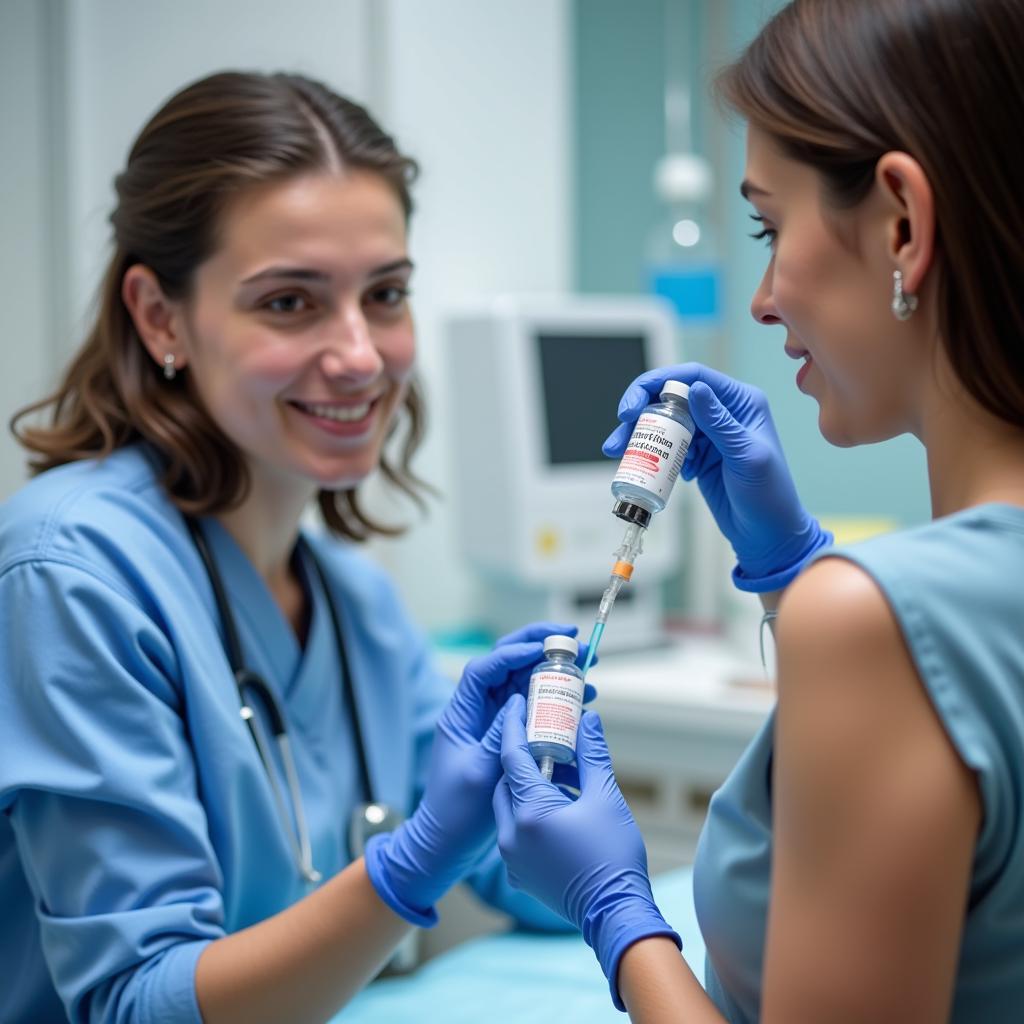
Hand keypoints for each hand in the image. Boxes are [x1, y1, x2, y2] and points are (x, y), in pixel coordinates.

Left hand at [366, 623, 592, 924]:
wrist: (447, 845)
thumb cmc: (456, 813)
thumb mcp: (480, 772)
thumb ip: (500, 735)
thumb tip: (521, 700)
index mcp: (461, 715)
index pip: (484, 669)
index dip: (512, 653)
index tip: (543, 649)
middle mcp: (476, 713)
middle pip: (505, 666)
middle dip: (536, 647)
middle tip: (571, 639)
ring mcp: (492, 725)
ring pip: (523, 685)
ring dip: (552, 674)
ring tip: (585, 672)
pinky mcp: (508, 741)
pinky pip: (533, 712)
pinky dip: (554, 703)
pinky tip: (579, 705)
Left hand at [493, 695, 679, 1008]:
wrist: (615, 916)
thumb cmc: (612, 856)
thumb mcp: (605, 797)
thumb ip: (592, 754)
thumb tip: (588, 719)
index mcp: (529, 811)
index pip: (511, 755)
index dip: (516, 724)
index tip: (521, 700)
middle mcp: (511, 834)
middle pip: (507, 778)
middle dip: (522, 752)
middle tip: (540, 730)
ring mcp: (512, 856)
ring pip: (509, 803)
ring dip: (527, 782)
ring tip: (557, 766)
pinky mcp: (519, 871)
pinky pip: (515, 828)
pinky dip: (529, 808)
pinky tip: (556, 799)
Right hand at [604, 363, 831, 591]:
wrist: (767, 536)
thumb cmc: (769, 497)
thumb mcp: (745, 457)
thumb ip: (720, 423)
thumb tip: (695, 389)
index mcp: (741, 402)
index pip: (694, 377)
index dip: (658, 382)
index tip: (633, 404)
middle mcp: (724, 412)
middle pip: (673, 397)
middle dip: (641, 410)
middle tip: (620, 428)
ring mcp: (709, 434)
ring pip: (666, 423)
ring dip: (640, 434)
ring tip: (618, 451)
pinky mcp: (698, 456)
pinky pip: (667, 446)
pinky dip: (652, 454)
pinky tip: (645, 469)